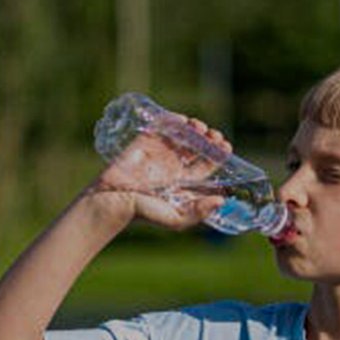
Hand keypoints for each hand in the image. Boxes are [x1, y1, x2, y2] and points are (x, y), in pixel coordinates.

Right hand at [91, 115, 228, 230]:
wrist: (113, 200)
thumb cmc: (144, 213)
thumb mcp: (175, 219)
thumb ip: (198, 213)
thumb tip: (221, 200)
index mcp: (184, 182)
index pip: (207, 164)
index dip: (218, 154)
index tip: (225, 146)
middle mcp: (175, 165)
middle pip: (199, 147)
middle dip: (210, 138)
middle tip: (214, 135)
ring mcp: (160, 152)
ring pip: (184, 134)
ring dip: (195, 128)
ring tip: (200, 127)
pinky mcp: (145, 141)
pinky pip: (162, 126)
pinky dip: (173, 120)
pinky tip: (183, 121)